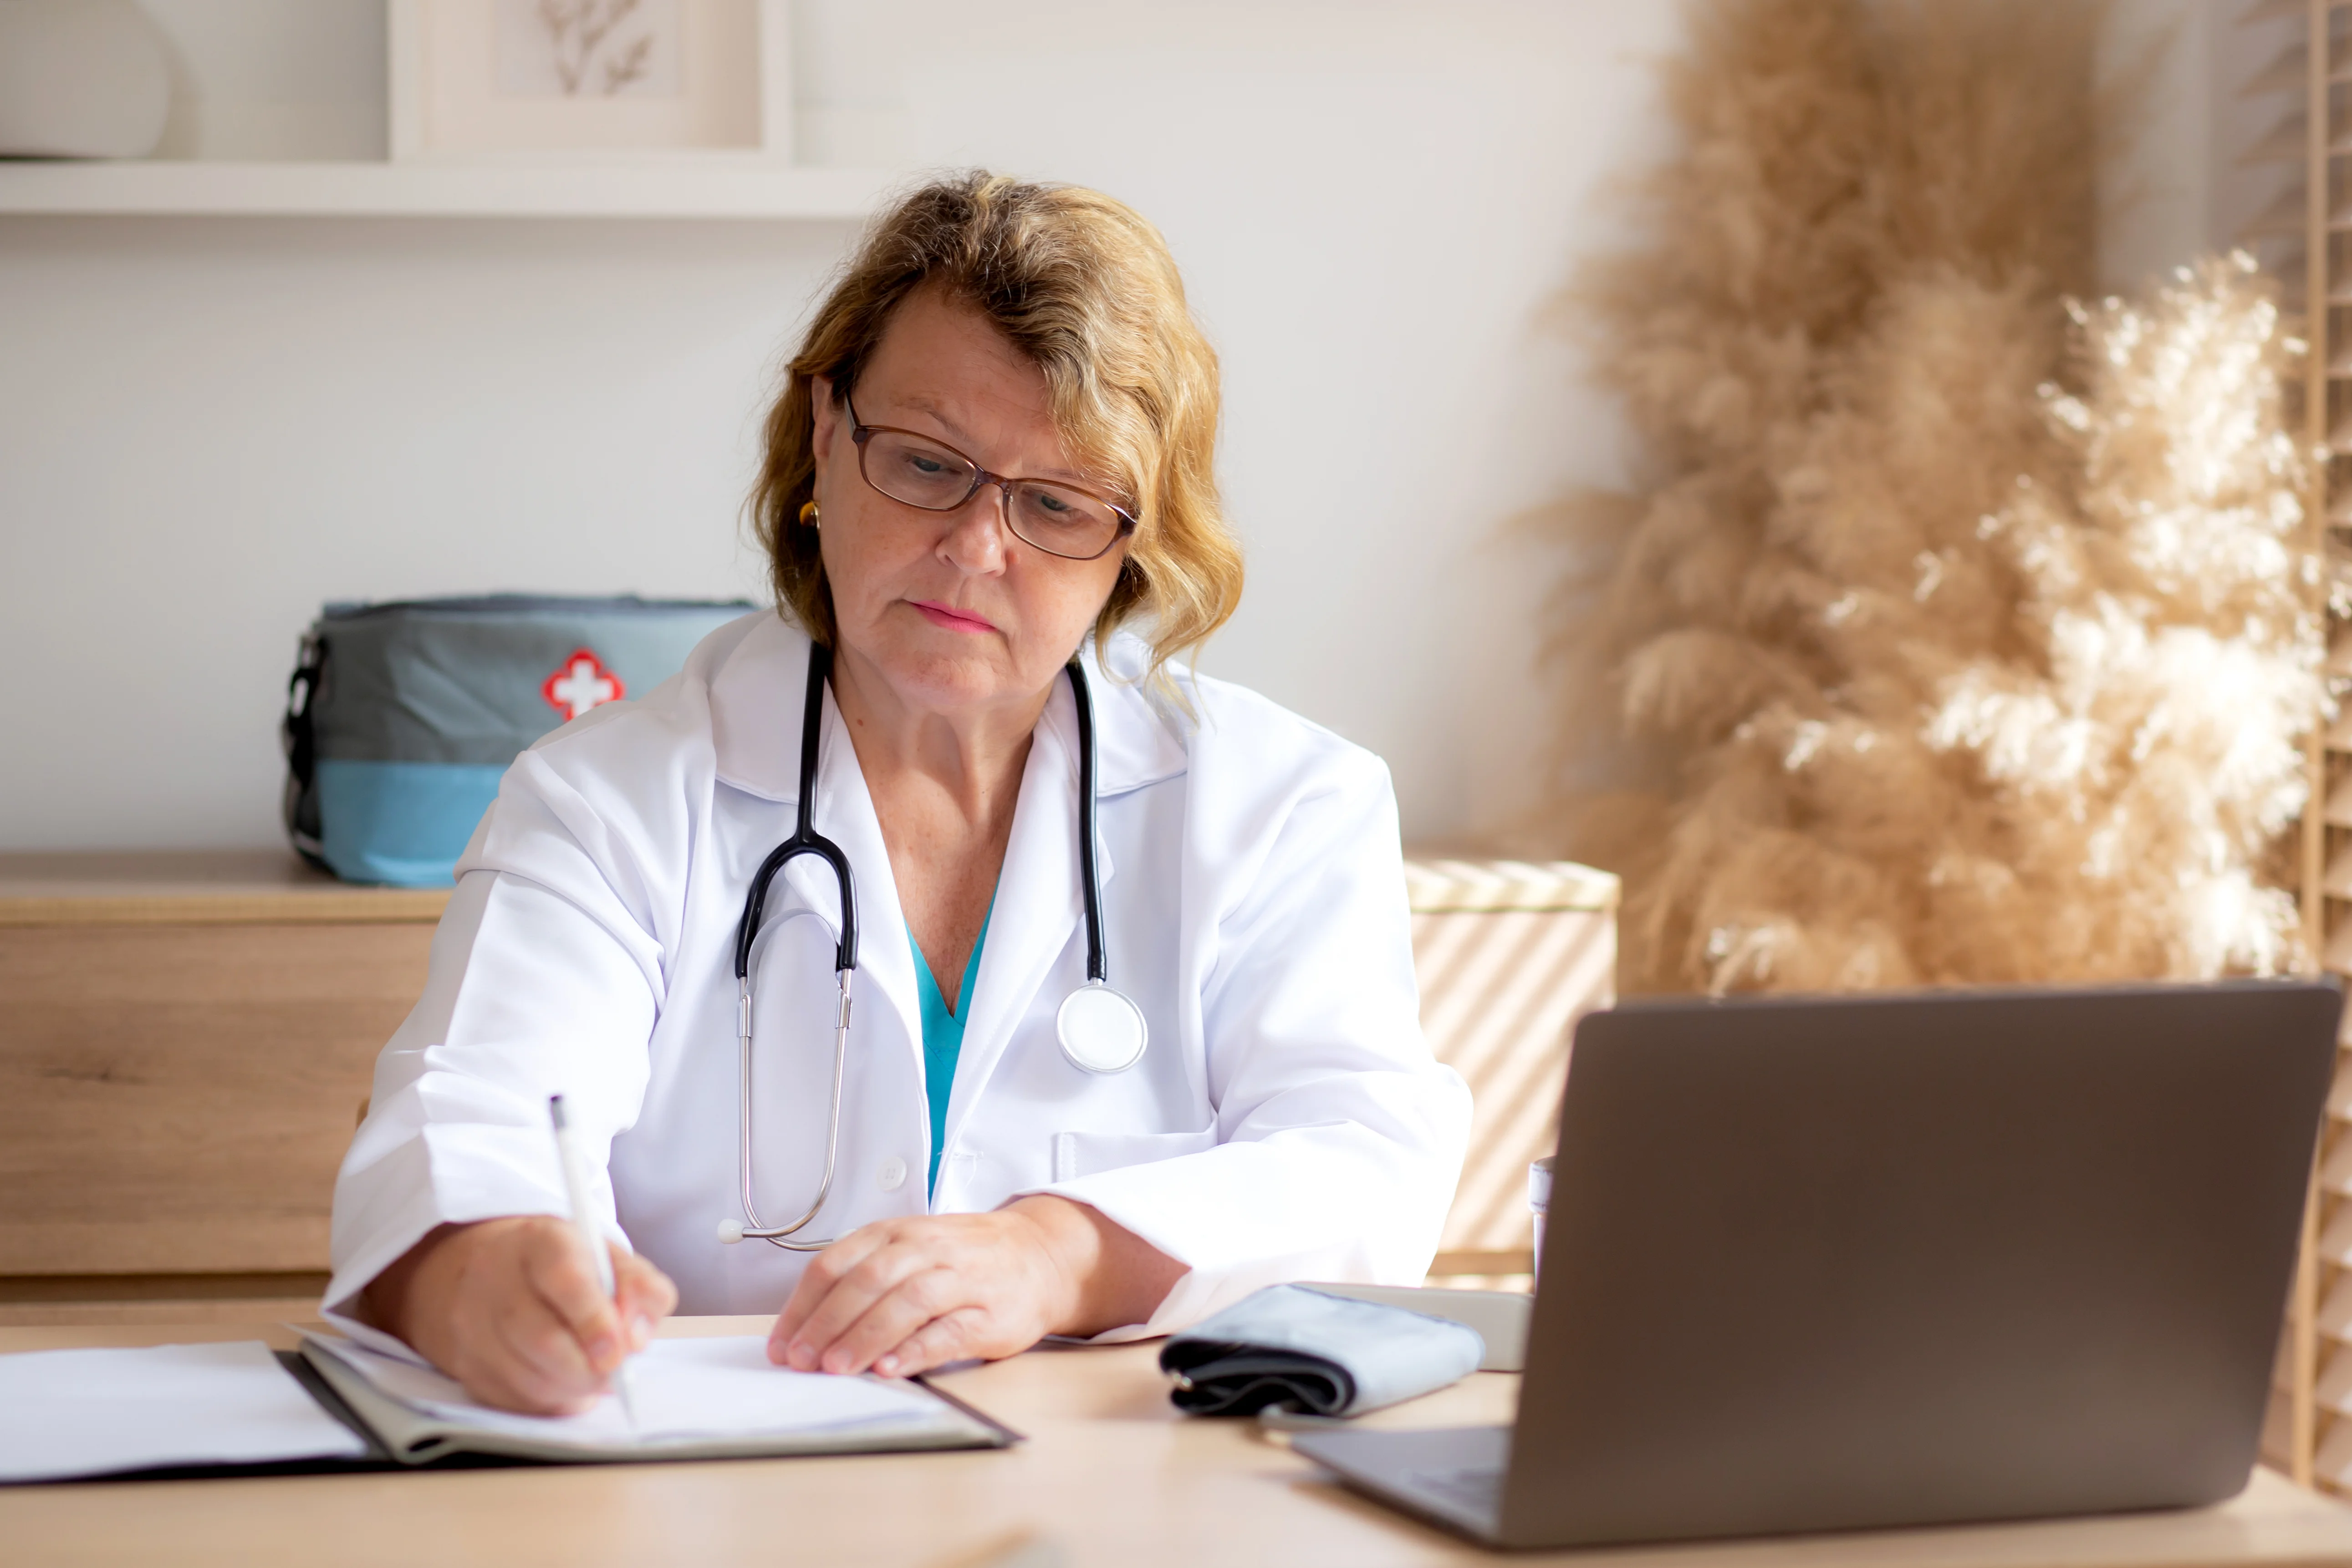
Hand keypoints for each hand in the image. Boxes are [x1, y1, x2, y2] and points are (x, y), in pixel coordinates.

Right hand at [360, 1216, 677, 1414]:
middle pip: (541, 1339)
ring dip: (574, 1387)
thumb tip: (635, 1338)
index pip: (565, 1279)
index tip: (618, 1351)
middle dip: (589, 1367)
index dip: (594, 1320)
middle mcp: (494, 1279)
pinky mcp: (467, 1367)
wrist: (494, 1272)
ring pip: (528, 1378)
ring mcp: (472, 1326)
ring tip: (594, 1372)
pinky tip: (564, 1380)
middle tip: (614, 1370)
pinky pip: (516, 1401)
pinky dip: (552, 1401)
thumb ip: (641, 1289)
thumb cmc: (567, 1267)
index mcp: (539, 1241)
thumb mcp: (611, 1259)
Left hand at [768, 1195, 1183, 1377]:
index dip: (803, 1305)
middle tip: (801, 1359)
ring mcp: (960, 1279)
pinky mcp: (988, 1313)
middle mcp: (926, 1249)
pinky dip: (916, 1350)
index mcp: (897, 1233)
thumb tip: (805, 1328)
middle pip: (867, 1280)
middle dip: (828, 1322)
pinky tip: (891, 1368)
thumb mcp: (909, 1249)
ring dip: (866, 1336)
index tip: (781, 1342)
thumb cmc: (964, 1257)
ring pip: (906, 1302)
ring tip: (837, 1368)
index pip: (836, 1263)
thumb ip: (863, 1278)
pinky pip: (948, 1331)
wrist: (1038, 1255)